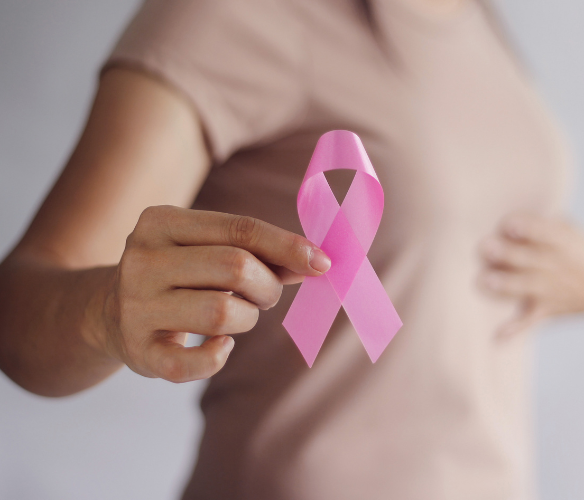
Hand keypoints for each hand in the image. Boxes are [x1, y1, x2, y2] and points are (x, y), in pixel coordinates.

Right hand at [97, 206, 329, 382]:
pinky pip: (194, 362)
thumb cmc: (179, 274)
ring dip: (248, 318)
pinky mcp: (138, 350)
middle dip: (267, 285)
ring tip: (239, 316)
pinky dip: (219, 357)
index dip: (287, 246)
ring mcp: (135, 307)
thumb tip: (315, 261)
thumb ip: (257, 252)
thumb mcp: (206, 249)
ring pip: (222, 313)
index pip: (239, 229)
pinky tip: (222, 345)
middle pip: (235, 267)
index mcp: (161, 222)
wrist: (107, 312)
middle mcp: (141, 260)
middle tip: (266, 295)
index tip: (322, 262)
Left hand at [478, 213, 583, 335]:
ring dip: (506, 284)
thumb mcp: (570, 231)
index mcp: (564, 242)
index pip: (546, 233)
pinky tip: (498, 337)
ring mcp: (550, 290)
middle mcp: (556, 266)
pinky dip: (514, 329)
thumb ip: (544, 226)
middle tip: (486, 247)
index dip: (529, 229)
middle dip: (507, 254)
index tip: (510, 225)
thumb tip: (509, 225)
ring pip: (525, 287)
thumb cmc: (577, 249)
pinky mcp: (545, 309)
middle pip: (529, 259)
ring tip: (485, 280)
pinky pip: (529, 320)